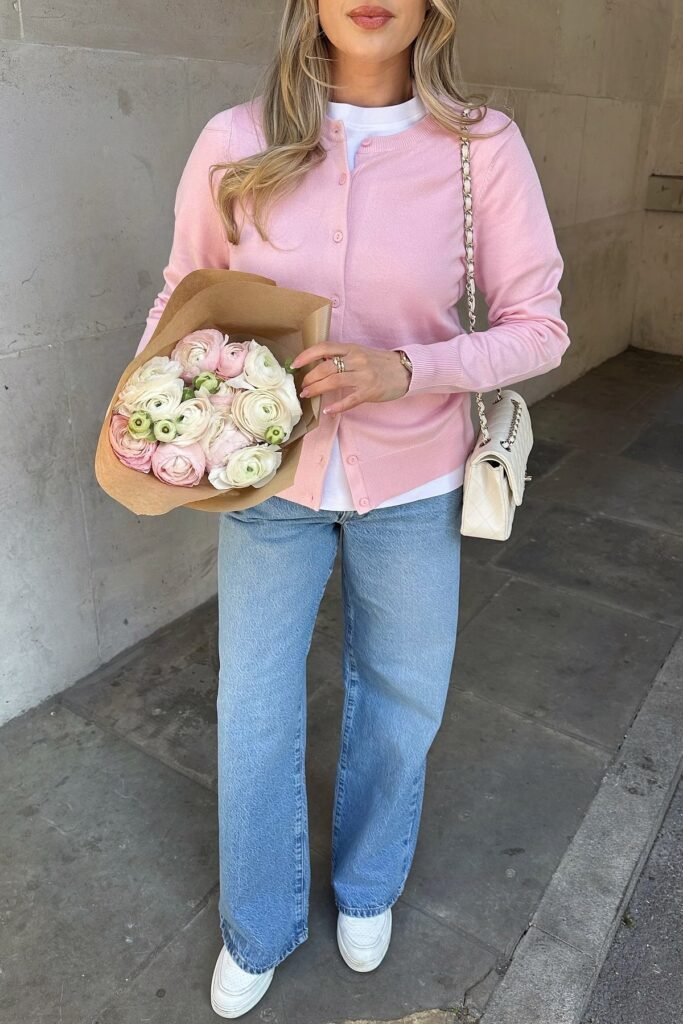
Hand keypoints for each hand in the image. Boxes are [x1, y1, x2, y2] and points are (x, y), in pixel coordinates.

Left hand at [290, 341, 410, 414]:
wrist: (406, 370)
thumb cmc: (381, 363)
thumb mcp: (361, 353)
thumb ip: (342, 356)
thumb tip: (319, 361)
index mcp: (352, 348)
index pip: (324, 348)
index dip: (307, 355)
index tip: (295, 364)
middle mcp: (356, 360)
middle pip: (326, 367)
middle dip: (310, 377)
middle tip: (302, 386)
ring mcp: (363, 376)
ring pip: (334, 381)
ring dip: (317, 389)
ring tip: (307, 395)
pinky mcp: (370, 391)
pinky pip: (349, 400)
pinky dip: (336, 406)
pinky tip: (327, 410)